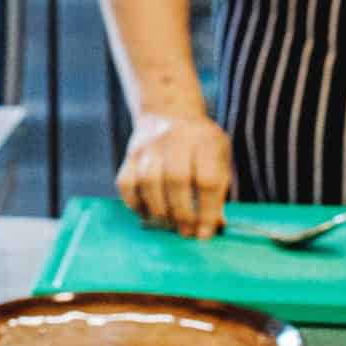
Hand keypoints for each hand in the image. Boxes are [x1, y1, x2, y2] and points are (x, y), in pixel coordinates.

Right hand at [115, 114, 231, 238]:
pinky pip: (127, 184)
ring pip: (149, 182)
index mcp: (205, 141)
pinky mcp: (130, 154)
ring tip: (170, 224)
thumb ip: (219, 190)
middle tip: (186, 232)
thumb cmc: (200, 145)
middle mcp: (176, 138)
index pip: (207, 180)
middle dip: (182, 213)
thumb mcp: (219, 157)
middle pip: (176, 180)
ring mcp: (149, 145)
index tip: (204, 234)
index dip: (206, 211)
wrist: (169, 112)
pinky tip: (148, 214)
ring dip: (160, 211)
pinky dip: (135, 204)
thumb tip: (214, 227)